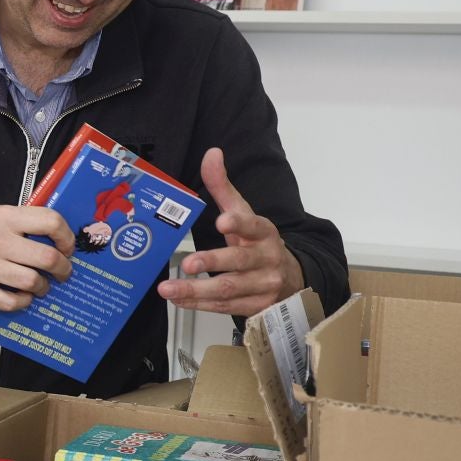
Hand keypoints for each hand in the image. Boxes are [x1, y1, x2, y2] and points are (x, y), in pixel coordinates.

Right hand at [0, 205, 73, 310]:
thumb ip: (19, 223)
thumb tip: (55, 237)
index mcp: (1, 217)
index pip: (49, 221)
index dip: (67, 237)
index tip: (68, 246)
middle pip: (47, 257)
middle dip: (63, 268)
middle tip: (63, 271)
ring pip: (33, 282)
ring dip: (44, 287)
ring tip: (42, 285)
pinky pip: (12, 302)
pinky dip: (23, 302)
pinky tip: (22, 296)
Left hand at [157, 147, 303, 316]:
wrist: (291, 279)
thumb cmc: (258, 242)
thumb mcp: (244, 213)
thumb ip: (223, 187)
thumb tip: (212, 153)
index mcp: (264, 232)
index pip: (254, 225)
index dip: (239, 223)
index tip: (223, 221)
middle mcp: (267, 259)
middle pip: (239, 261)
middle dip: (213, 262)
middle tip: (187, 264)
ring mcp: (263, 286)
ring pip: (229, 289)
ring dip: (196, 290)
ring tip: (169, 289)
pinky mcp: (256, 307)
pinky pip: (225, 307)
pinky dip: (199, 305)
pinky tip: (179, 300)